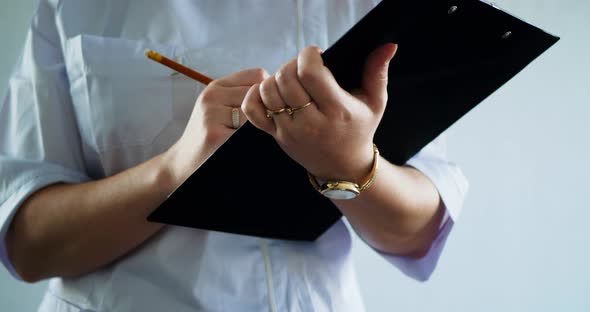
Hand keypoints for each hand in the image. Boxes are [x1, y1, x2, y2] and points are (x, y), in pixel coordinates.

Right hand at [167, 68, 267, 181]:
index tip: (265, 108)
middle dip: (264, 111)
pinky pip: (248, 132)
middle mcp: (212, 97)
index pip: (257, 75)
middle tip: (258, 127)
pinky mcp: (215, 135)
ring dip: (259, 127)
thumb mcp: (219, 107)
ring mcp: (212, 115)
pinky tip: (243, 146)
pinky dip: (252, 141)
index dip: (267, 93)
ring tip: (246, 138)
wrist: (184, 163)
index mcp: (216, 87)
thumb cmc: (210, 135)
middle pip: (258, 95)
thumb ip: (243, 94)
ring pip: (255, 114)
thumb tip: (278, 88)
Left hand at [242, 44, 397, 181]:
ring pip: (268, 92)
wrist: (343, 169)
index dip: (309, 55)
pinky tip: (269, 92)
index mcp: (337, 110)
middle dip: (292, 64)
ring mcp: (290, 131)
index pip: (310, 72)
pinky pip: (253, 112)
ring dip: (275, 79)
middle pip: (286, 79)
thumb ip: (378, 72)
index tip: (317, 55)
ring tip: (290, 81)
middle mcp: (311, 123)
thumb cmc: (360, 130)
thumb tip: (389, 45)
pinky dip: (254, 96)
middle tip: (303, 68)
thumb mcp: (375, 102)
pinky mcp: (276, 136)